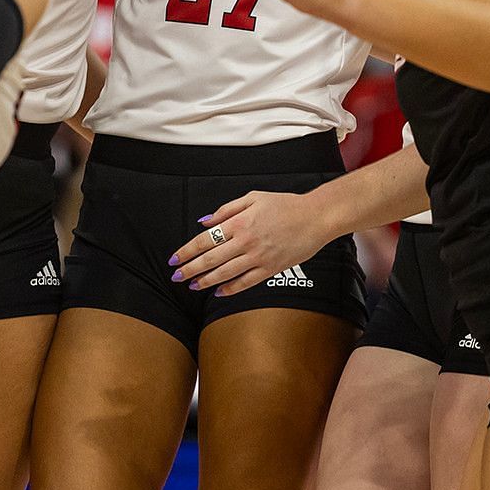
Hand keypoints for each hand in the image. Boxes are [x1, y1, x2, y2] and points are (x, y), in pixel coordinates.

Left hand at [168, 191, 332, 296]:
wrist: (315, 217)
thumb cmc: (285, 204)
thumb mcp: (253, 197)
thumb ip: (227, 209)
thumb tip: (204, 221)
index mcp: (240, 223)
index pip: (205, 240)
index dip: (187, 251)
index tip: (175, 259)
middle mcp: (246, 242)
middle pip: (211, 259)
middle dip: (190, 269)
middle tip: (176, 276)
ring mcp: (258, 258)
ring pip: (225, 274)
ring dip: (206, 281)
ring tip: (193, 285)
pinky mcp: (271, 269)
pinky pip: (246, 283)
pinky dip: (230, 289)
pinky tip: (219, 292)